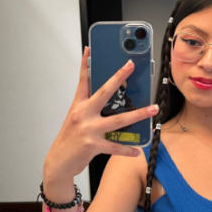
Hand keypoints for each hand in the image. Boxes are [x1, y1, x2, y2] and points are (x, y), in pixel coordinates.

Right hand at [44, 46, 158, 181]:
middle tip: (131, 66)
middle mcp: (83, 114)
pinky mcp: (92, 145)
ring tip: (153, 109)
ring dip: (138, 114)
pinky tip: (137, 150)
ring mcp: (88, 129)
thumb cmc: (70, 140)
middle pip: (104, 91)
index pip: (82, 80)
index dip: (84, 64)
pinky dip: (127, 149)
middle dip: (119, 77)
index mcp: (78, 105)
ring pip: (118, 119)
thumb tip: (110, 100)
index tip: (89, 49)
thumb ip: (90, 108)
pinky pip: (115, 146)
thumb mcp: (76, 119)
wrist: (58, 162)